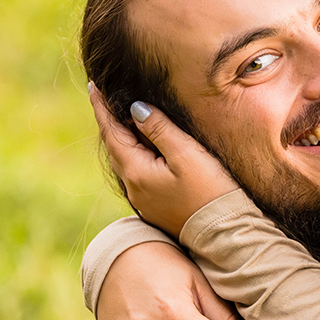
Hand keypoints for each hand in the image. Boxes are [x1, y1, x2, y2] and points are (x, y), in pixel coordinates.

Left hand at [89, 84, 239, 236]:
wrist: (225, 234)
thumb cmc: (210, 191)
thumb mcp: (186, 154)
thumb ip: (159, 128)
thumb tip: (135, 109)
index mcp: (136, 172)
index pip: (111, 132)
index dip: (101, 108)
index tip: (93, 86)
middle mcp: (134, 188)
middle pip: (115, 146)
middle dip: (110, 121)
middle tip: (106, 96)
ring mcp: (144, 199)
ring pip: (126, 160)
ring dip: (122, 137)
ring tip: (123, 117)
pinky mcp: (156, 205)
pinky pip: (137, 172)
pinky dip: (135, 153)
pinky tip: (144, 146)